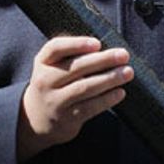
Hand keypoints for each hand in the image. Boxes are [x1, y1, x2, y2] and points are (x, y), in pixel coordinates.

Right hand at [15, 35, 131, 161]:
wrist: (35, 119)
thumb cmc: (53, 85)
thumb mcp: (52, 67)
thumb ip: (71, 56)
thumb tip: (108, 48)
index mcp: (43, 62)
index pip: (55, 48)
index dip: (77, 44)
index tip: (97, 43)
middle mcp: (45, 81)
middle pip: (76, 67)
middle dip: (103, 60)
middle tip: (124, 55)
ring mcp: (55, 101)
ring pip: (85, 87)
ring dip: (109, 79)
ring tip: (127, 72)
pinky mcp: (66, 119)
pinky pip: (89, 107)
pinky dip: (107, 99)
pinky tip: (120, 92)